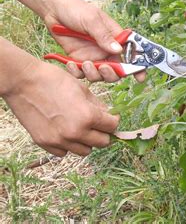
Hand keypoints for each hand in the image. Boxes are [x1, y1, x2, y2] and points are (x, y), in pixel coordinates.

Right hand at [4, 60, 118, 155]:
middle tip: (99, 124)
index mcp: (88, 117)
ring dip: (87, 141)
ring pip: (84, 151)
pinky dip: (68, 145)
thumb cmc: (54, 80)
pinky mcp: (45, 143)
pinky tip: (65, 131)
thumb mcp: (83, 89)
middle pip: (102, 143)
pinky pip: (64, 152)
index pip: (112, 127)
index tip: (111, 117)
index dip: (114, 120)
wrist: (23, 82)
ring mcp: (59, 141)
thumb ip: (98, 106)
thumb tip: (108, 115)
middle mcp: (75, 133)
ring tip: (82, 128)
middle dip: (104, 132)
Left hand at [44, 0, 144, 82]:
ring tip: (85, 64)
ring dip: (94, 74)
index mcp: (115, 37)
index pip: (132, 52)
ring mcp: (93, 56)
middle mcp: (106, 49)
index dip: (138, 66)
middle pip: (118, 70)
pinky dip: (78, 73)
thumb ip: (104, 36)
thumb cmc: (75, 9)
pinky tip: (71, 64)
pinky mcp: (79, 61)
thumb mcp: (91, 20)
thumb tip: (118, 50)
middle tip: (104, 68)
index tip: (140, 76)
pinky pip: (82, 74)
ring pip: (101, 75)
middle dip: (113, 73)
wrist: (53, 10)